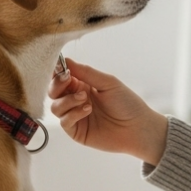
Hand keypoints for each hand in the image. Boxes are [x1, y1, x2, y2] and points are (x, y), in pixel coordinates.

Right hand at [48, 58, 168, 165]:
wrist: (138, 128)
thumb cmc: (127, 103)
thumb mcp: (108, 83)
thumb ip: (86, 72)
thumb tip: (65, 60)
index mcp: (82, 85)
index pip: (61, 77)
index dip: (58, 72)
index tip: (63, 69)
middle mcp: (76, 100)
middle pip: (53, 91)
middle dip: (57, 85)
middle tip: (68, 80)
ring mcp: (75, 116)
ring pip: (55, 107)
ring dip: (67, 100)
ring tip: (85, 98)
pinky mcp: (76, 131)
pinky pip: (64, 121)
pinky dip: (73, 113)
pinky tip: (87, 110)